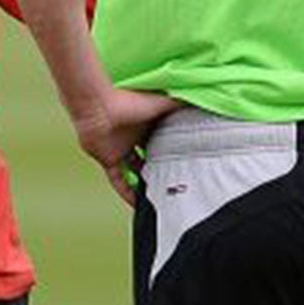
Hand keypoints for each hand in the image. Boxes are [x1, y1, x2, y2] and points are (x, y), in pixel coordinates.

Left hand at [76, 88, 183, 205]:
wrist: (98, 106)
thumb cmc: (129, 100)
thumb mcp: (163, 104)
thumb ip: (182, 105)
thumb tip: (205, 103)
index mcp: (147, 124)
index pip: (163, 141)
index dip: (173, 152)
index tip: (187, 163)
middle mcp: (134, 138)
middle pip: (150, 158)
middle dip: (161, 169)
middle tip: (176, 184)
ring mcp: (120, 150)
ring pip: (135, 172)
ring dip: (145, 183)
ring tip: (160, 197)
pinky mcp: (108, 160)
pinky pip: (118, 181)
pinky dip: (126, 192)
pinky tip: (137, 204)